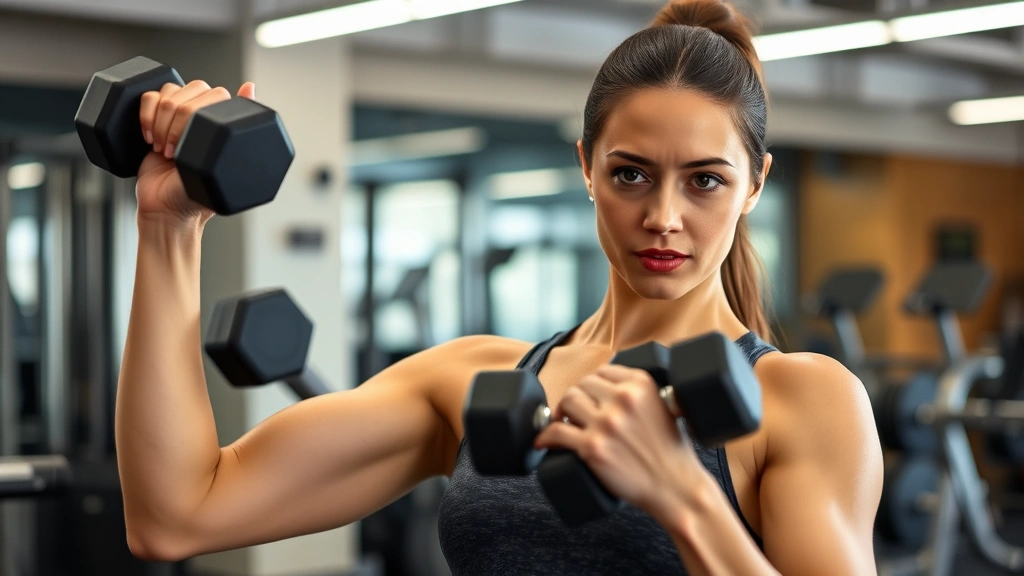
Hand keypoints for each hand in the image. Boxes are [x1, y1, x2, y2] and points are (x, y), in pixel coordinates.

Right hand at [135, 81, 255, 222]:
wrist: (165, 208)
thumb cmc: (197, 194)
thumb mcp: (221, 165)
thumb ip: (236, 128)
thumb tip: (250, 86)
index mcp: (223, 125)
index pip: (215, 94)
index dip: (198, 114)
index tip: (190, 144)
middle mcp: (202, 116)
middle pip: (190, 90)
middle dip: (177, 121)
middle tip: (174, 152)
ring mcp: (177, 116)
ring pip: (168, 92)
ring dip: (161, 121)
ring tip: (163, 149)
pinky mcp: (153, 118)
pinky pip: (148, 97)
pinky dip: (146, 116)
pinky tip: (149, 138)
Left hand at [533, 364, 705, 514]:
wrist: (675, 487)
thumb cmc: (670, 451)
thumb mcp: (664, 405)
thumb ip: (640, 391)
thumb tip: (609, 384)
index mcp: (641, 384)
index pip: (602, 371)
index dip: (592, 385)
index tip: (590, 397)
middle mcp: (623, 398)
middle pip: (582, 385)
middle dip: (577, 399)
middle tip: (577, 415)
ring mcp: (606, 422)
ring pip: (567, 402)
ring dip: (561, 413)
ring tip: (566, 425)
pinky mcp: (592, 447)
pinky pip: (556, 433)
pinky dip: (545, 437)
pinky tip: (543, 442)